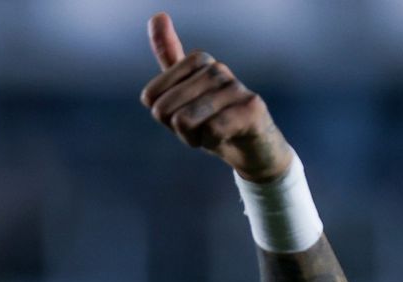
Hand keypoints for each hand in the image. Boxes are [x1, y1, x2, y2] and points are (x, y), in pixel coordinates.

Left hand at [140, 12, 291, 181]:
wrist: (252, 146)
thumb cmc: (213, 117)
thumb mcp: (183, 89)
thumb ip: (169, 55)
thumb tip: (157, 14)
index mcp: (198, 61)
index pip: (150, 97)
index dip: (164, 116)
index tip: (185, 113)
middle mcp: (218, 68)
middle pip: (163, 110)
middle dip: (176, 129)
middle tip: (201, 126)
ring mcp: (236, 87)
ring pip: (184, 120)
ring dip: (193, 137)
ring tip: (214, 131)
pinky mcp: (251, 108)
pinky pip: (209, 131)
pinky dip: (211, 142)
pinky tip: (227, 136)